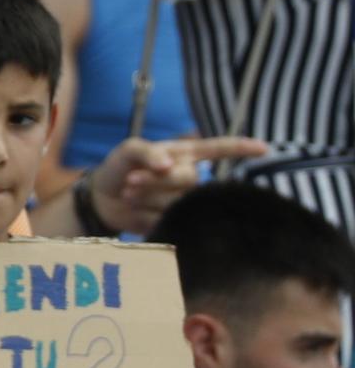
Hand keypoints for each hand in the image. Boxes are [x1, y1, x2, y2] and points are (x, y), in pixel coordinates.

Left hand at [91, 135, 267, 235]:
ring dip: (148, 197)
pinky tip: (136, 208)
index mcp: (185, 154)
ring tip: (130, 192)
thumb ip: (147, 151)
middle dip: (158, 181)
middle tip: (131, 181)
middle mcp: (190, 176)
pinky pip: (169, 217)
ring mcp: (184, 199)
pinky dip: (147, 212)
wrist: (102, 199)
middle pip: (189, 179)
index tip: (264, 149)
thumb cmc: (119, 167)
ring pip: (178, 200)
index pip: (218, 149)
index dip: (241, 148)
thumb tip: (168, 164)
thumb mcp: (127, 151)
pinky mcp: (175, 219)